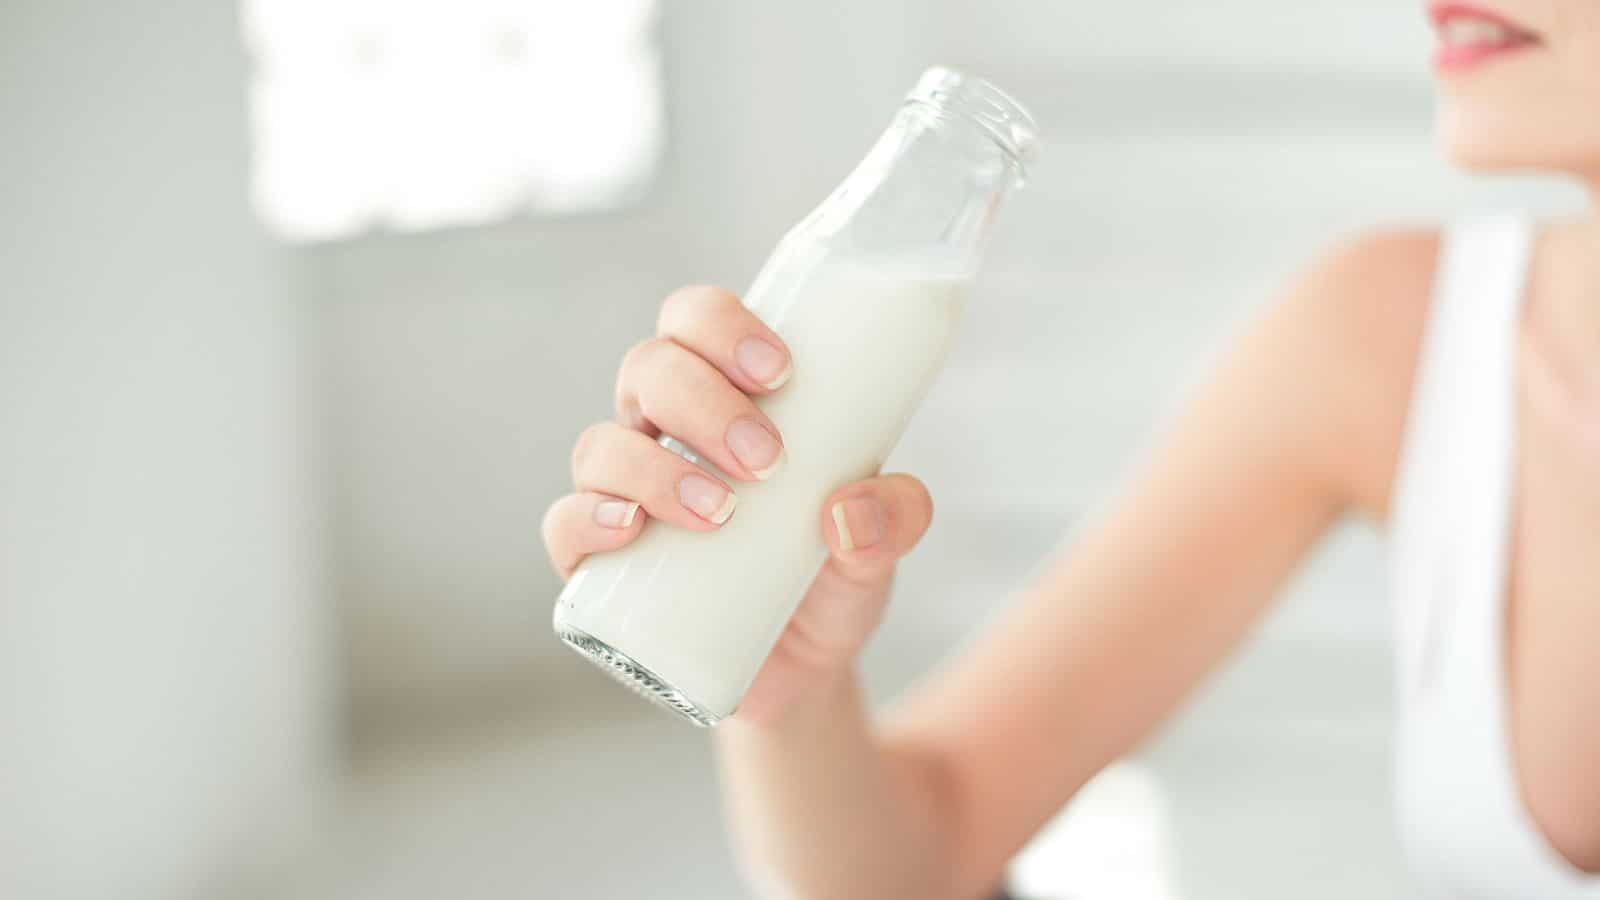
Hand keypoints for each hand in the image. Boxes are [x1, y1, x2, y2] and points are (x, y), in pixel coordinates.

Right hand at [541, 285, 933, 722]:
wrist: (802, 669)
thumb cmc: (831, 575)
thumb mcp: (882, 544)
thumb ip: (895, 517)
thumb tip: (846, 511)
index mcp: (723, 392)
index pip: (693, 319)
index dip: (721, 325)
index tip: (781, 371)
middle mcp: (661, 428)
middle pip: (648, 369)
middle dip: (704, 402)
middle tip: (766, 458)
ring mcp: (623, 493)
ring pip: (602, 444)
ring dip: (655, 467)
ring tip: (721, 511)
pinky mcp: (598, 564)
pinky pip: (564, 525)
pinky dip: (588, 518)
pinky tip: (629, 528)